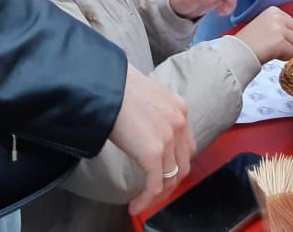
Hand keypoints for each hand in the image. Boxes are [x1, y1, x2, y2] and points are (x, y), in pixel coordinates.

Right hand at [107, 65, 193, 214]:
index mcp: (179, 107)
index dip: (176, 162)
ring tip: (144, 201)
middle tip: (155, 191)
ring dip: (159, 194)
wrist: (106, 86)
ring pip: (171, 177)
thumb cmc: (117, 87)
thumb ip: (153, 114)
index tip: (163, 172)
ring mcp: (169, 138)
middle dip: (170, 181)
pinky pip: (155, 185)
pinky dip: (147, 200)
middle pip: (183, 163)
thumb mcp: (146, 97)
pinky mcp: (153, 153)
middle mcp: (179, 123)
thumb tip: (143, 129)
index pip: (186, 144)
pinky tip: (135, 206)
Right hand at [235, 7, 292, 62]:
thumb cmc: (251, 42)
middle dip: (291, 43)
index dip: (289, 36)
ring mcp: (279, 28)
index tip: (275, 40)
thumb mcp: (267, 26)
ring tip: (272, 49)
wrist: (237, 51)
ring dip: (287, 50)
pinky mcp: (279, 41)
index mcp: (274, 11)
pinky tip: (272, 54)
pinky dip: (284, 57)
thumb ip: (284, 27)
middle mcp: (278, 17)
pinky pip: (292, 53)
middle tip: (275, 46)